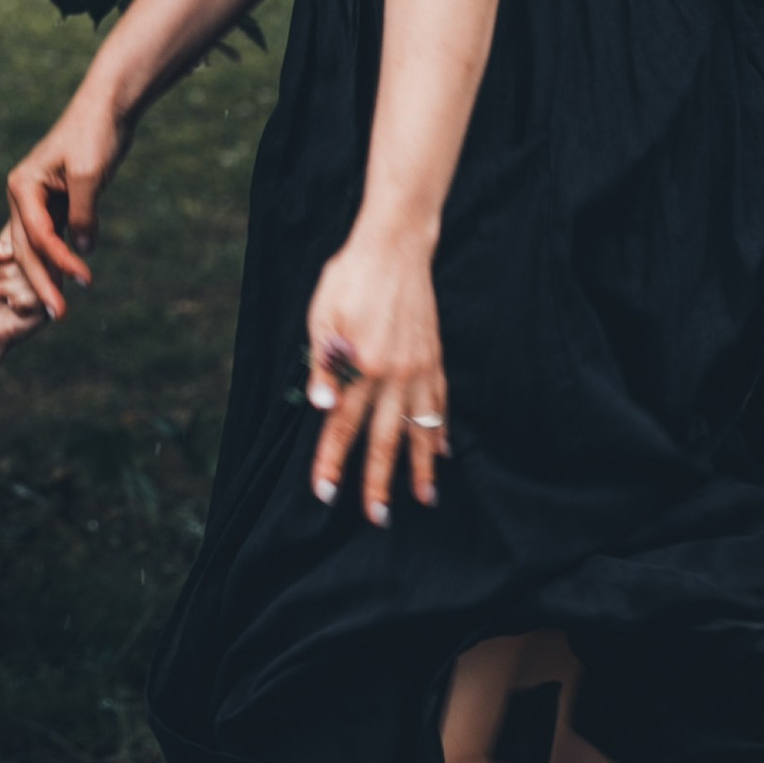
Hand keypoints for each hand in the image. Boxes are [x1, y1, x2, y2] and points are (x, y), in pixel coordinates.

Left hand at [0, 229, 48, 354]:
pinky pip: (34, 296)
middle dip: (5, 272)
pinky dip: (16, 302)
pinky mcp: (51, 304)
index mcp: (27, 248)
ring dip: (8, 289)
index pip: (28, 235)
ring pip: (30, 277)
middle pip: (28, 256)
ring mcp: (49, 284)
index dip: (13, 247)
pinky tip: (13, 307)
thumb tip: (11, 250)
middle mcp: (42, 263)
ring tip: (5, 296)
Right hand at [4, 85, 132, 319]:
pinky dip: (62, 256)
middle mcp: (23, 195)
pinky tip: (71, 278)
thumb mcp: (90, 176)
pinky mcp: (57, 200)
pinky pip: (55, 235)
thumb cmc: (94, 134)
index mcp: (22, 187)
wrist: (107, 106)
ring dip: (52, 273)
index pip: (38, 236)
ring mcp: (38, 199)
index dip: (59, 262)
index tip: (83, 283)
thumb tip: (82, 252)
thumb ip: (83, 216)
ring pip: (40, 245)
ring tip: (61, 305)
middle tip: (58, 315)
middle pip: (30, 248)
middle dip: (43, 282)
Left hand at [305, 223, 446, 526]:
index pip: (342, 425)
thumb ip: (322, 365)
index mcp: (361, 365)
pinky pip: (440, 403)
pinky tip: (442, 452)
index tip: (326, 492)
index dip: (333, 461)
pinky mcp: (435, 358)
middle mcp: (393, 374)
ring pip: (421, 428)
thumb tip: (321, 408)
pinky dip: (441, 430)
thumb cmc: (350, 278)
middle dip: (379, 481)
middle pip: (384, 438)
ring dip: (420, 467)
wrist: (395, 246)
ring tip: (424, 499)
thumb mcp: (321, 316)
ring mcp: (419, 368)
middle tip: (378, 516)